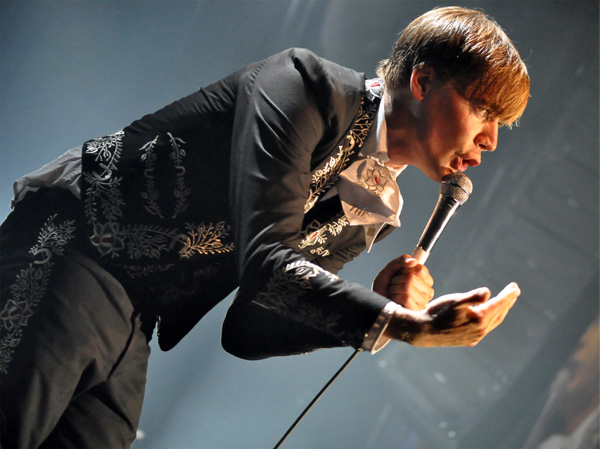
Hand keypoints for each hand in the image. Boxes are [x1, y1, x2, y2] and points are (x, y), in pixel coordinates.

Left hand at [373, 255, 433, 309]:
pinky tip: (395, 300)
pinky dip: (395, 296)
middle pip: (411, 277)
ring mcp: (423, 302)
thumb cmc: (385, 286)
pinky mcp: (416, 310)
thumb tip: (413, 261)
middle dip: (397, 279)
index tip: (400, 273)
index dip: (405, 269)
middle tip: (394, 284)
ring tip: (394, 292)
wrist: (376, 301)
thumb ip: (401, 261)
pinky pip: (405, 297)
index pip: (419, 268)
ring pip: (407, 287)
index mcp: (425, 279)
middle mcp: (428, 291)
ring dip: (394, 288)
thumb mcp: (390, 269)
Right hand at [385, 282, 520, 346]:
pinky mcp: (469, 339)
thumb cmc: (437, 313)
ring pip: (493, 321)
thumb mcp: (454, 301)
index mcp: (479, 319)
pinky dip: (491, 318)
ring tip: (505, 302)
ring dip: (501, 310)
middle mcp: (480, 330)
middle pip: (499, 313)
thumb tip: (487, 292)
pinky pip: (485, 328)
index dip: (508, 295)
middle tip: (514, 291)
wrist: (423, 331)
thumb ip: (471, 297)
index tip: (515, 287)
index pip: (499, 304)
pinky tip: (488, 315)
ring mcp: (475, 336)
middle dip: (507, 301)